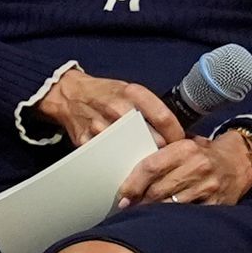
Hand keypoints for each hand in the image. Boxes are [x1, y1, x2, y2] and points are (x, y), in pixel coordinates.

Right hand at [32, 68, 176, 147]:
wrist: (69, 95)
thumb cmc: (104, 93)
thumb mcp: (129, 90)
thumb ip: (150, 107)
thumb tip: (175, 129)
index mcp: (131, 93)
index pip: (164, 118)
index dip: (177, 134)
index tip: (182, 143)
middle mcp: (117, 108)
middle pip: (152, 138)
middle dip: (162, 149)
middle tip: (167, 154)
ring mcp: (101, 126)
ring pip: (133, 151)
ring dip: (142, 158)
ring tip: (145, 158)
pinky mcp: (88, 140)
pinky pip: (111, 157)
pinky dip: (121, 162)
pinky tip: (125, 159)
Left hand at [119, 130, 251, 208]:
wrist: (240, 161)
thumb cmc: (202, 154)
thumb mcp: (182, 146)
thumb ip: (159, 157)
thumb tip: (124, 175)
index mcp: (185, 148)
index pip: (150, 167)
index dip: (132, 184)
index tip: (122, 196)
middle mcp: (198, 166)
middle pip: (158, 189)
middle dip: (140, 201)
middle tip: (129, 208)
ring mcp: (209, 186)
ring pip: (171, 204)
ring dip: (154, 212)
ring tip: (143, 214)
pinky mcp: (217, 203)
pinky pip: (190, 214)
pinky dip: (175, 218)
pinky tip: (166, 221)